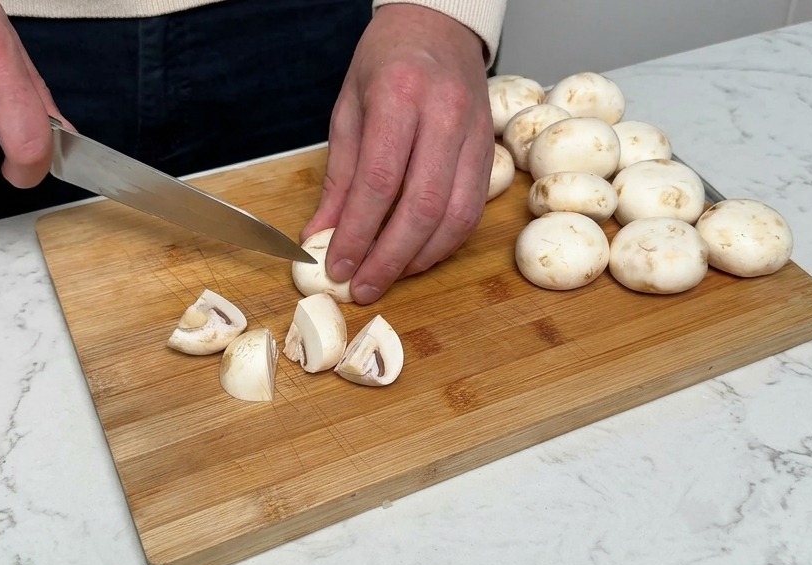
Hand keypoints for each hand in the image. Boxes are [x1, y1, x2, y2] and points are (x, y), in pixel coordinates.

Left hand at [301, 4, 493, 304]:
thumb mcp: (349, 110)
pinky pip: (471, 212)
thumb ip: (339, 178)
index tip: (337, 267)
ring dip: (419, 258)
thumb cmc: (387, 65)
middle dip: (389, 258)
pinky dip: (444, 244)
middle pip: (421, 206)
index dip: (358, 233)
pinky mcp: (490, 154)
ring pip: (454, 216)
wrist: (439, 29)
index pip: (379, 181)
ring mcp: (474, 136)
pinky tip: (417, 257)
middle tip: (363, 288)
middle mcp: (444, 116)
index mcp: (400, 96)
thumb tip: (321, 236)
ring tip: (387, 277)